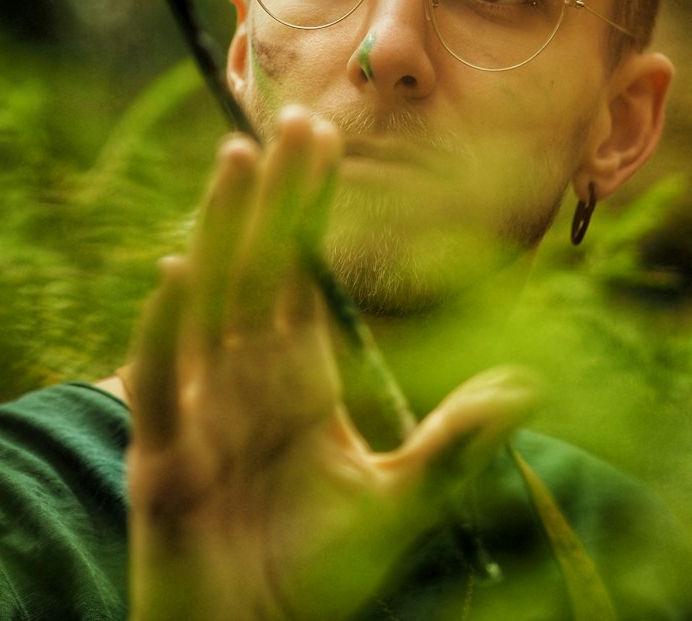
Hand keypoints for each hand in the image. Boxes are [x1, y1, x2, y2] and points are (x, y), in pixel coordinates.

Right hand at [125, 106, 533, 620]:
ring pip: (208, 301)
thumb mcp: (395, 504)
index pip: (299, 269)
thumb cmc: (310, 575)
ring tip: (235, 159)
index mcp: (292, 375)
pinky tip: (176, 272)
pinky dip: (164, 329)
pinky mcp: (163, 461)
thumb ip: (454, 445)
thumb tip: (530, 388)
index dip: (308, 205)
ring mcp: (199, 411)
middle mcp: (241, 376)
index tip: (323, 137)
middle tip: (292, 116)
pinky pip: (160, 383)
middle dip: (273, 193)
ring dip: (221, 230)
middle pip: (257, 265)